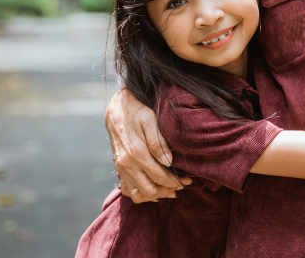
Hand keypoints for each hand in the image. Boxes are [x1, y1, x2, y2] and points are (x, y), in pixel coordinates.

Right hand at [105, 88, 190, 202]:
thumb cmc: (136, 112)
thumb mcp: (150, 120)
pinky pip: (127, 190)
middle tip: (181, 185)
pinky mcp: (118, 168)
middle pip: (150, 189)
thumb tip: (168, 162)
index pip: (160, 177)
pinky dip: (140, 194)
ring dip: (154, 195)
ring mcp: (121, 168)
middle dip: (168, 190)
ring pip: (138, 194)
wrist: (116, 109)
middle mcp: (127, 164)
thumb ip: (158, 142)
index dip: (176, 181)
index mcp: (137, 153)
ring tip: (169, 190)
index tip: (188, 180)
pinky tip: (152, 189)